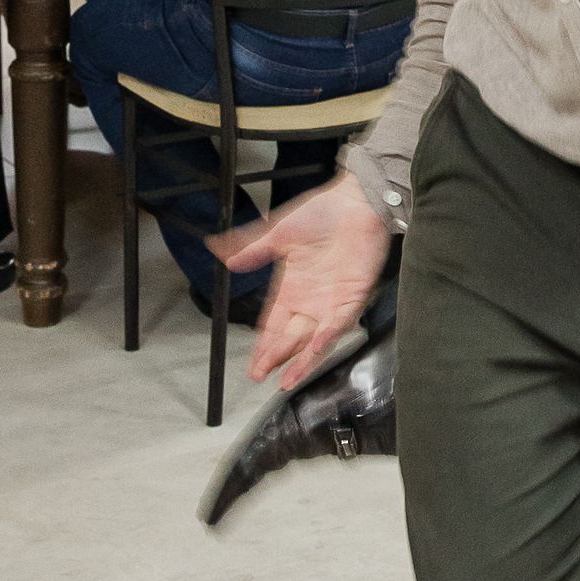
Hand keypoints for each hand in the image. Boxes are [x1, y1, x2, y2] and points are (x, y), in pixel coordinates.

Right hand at [214, 170, 391, 388]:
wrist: (355, 199)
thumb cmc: (322, 212)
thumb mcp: (278, 232)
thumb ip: (253, 249)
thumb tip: (224, 258)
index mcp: (292, 288)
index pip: (274, 325)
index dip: (264, 347)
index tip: (254, 367)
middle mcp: (311, 300)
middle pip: (291, 337)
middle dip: (276, 358)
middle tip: (261, 376)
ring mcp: (332, 300)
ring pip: (315, 339)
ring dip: (302, 360)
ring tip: (287, 380)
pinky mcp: (353, 295)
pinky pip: (340, 322)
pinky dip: (327, 336)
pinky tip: (315, 349)